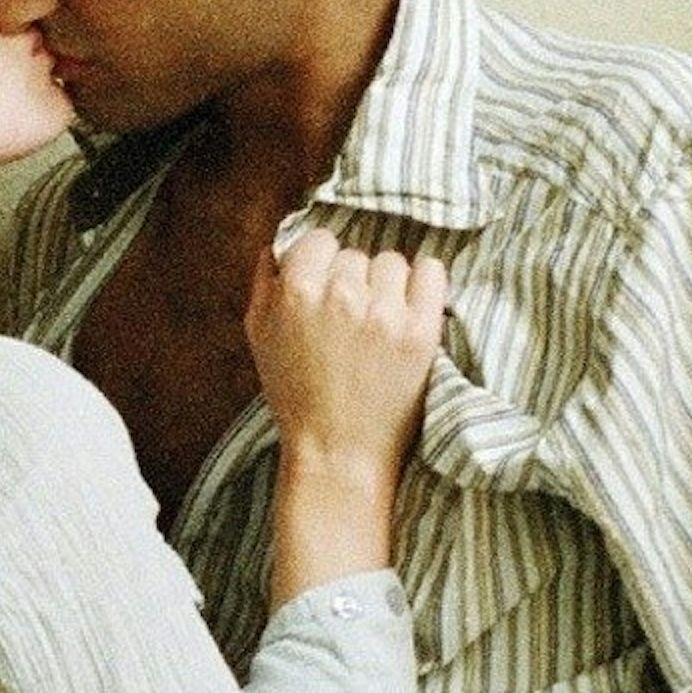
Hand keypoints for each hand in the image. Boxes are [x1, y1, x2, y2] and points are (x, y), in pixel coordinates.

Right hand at [247, 229, 447, 476]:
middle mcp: (341, 296)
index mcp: (297, 291)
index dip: (322, 262)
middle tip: (350, 318)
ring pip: (392, 262)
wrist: (338, 452)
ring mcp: (384, 313)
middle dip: (353, 280)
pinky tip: (413, 302)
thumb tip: (277, 247)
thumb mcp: (259, 336)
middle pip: (356, 254)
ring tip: (378, 320)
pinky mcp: (421, 331)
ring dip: (386, 284)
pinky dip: (424, 281)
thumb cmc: (296, 397)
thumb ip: (265, 284)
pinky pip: (432, 272)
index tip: (326, 287)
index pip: (320, 240)